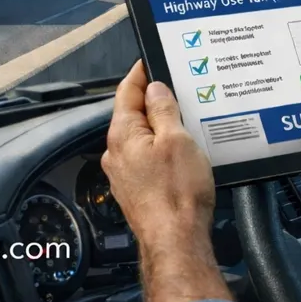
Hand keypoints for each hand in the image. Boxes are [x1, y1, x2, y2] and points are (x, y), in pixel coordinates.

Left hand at [101, 61, 215, 247]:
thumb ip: (163, 110)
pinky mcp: (136, 192)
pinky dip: (161, 150)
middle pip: (133, 115)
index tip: (150, 59)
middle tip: (177, 88)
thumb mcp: (177, 140)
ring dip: (159, 128)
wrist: (176, 242)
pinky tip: (180, 153)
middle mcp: (117, 153)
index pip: (126, 91)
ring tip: (184, 120)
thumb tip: (154, 88)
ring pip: (141, 139)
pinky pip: (146, 160)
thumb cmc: (177, 193)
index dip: (140, 73)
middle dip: (153, 101)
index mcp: (122, 134)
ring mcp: (124, 175)